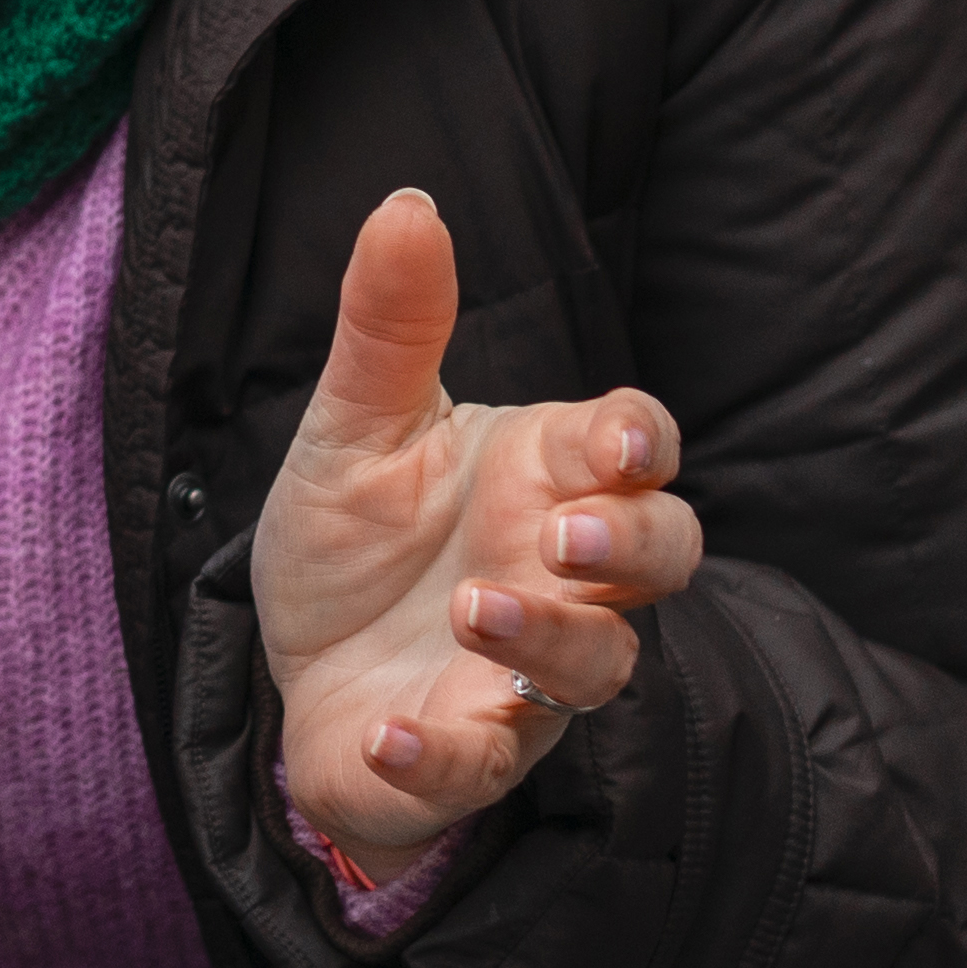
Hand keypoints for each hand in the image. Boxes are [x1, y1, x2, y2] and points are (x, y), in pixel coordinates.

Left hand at [254, 188, 699, 865]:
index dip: (645, 442)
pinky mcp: (468, 756)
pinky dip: (440, 755)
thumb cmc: (356, 542)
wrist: (301, 671)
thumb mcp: (354, 425)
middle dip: (634, 543)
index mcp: (543, 477)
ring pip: (598, 667)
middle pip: (665, 556)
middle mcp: (558, 576)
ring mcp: (525, 672)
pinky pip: (482, 766)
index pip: (636, 446)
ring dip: (551, 639)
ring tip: (473, 610)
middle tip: (564, 532)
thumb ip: (389, 325)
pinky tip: (390, 731)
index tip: (623, 442)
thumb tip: (408, 202)